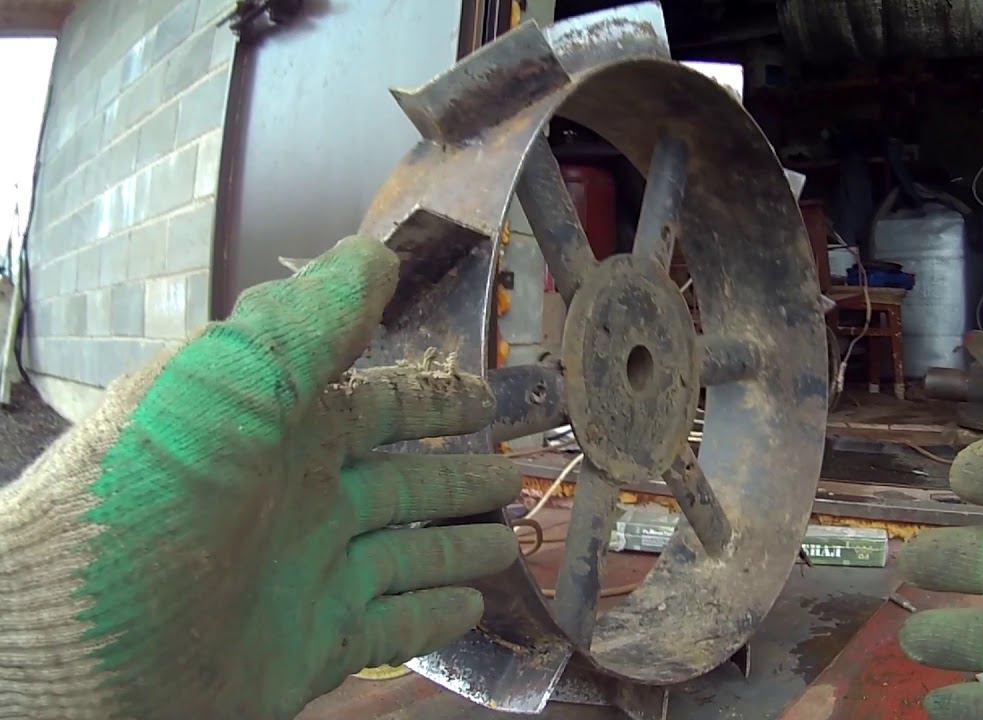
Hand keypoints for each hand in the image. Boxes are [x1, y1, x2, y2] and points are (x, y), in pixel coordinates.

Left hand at [0, 236, 519, 718]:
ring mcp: (306, 577)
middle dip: (459, 477)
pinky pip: (391, 626)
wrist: (71, 649)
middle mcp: (298, 498)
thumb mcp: (227, 385)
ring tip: (512, 542)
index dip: (436, 401)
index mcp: (280, 429)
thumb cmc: (147, 501)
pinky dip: (435, 615)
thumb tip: (374, 253)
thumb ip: (307, 321)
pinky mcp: (310, 648)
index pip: (379, 403)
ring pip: (405, 552)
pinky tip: (473, 607)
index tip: (487, 400)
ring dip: (457, 545)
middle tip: (513, 478)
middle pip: (402, 481)